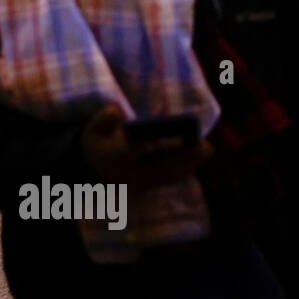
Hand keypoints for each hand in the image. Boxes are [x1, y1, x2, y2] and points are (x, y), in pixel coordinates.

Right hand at [81, 104, 210, 190]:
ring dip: (188, 164)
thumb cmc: (98, 142)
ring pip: (167, 176)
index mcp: (114, 159)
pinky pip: (170, 179)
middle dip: (181, 158)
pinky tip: (199, 157)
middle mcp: (128, 174)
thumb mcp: (92, 128)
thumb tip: (117, 111)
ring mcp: (140, 183)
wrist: (93, 169)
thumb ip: (103, 119)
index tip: (173, 139)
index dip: (154, 147)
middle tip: (202, 144)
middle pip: (158, 168)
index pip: (135, 153)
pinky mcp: (149, 187)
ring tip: (206, 148)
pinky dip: (185, 169)